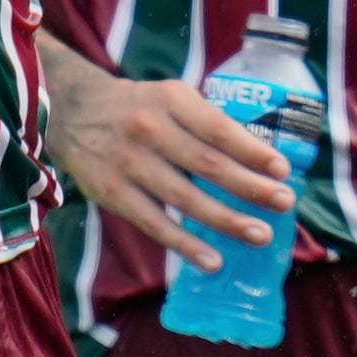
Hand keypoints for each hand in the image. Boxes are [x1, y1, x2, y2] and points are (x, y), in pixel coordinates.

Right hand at [44, 60, 294, 276]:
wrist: (72, 112)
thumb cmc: (139, 108)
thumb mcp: (170, 96)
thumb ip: (206, 120)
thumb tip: (259, 156)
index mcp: (171, 100)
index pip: (218, 128)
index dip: (252, 150)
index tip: (282, 169)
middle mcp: (149, 129)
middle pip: (206, 164)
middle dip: (249, 186)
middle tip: (284, 203)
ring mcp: (129, 163)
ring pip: (184, 198)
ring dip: (225, 220)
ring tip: (260, 234)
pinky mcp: (112, 194)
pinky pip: (154, 223)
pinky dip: (184, 245)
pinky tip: (213, 260)